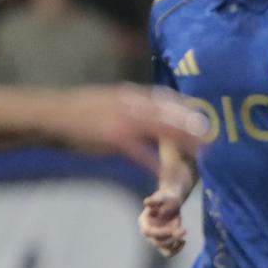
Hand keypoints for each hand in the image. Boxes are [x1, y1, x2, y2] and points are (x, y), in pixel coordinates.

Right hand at [38, 85, 207, 171]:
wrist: (55, 115)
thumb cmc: (79, 110)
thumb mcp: (108, 97)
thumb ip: (128, 102)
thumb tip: (143, 105)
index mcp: (130, 94)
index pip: (165, 97)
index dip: (185, 106)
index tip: (202, 112)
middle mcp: (131, 104)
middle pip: (170, 114)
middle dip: (192, 125)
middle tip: (212, 135)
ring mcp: (124, 121)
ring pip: (162, 132)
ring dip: (182, 143)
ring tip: (200, 153)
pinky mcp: (114, 139)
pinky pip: (140, 153)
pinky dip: (154, 163)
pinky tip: (165, 173)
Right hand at [139, 184, 186, 256]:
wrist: (172, 203)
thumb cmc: (166, 198)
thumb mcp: (162, 197)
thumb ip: (155, 200)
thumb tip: (146, 202)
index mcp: (144, 221)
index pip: (148, 232)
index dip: (161, 232)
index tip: (173, 229)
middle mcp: (148, 233)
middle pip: (157, 242)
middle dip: (171, 238)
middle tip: (184, 230)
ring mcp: (156, 239)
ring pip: (164, 251)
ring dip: (175, 246)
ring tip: (182, 236)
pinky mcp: (165, 243)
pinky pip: (170, 253)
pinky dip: (177, 249)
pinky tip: (183, 240)